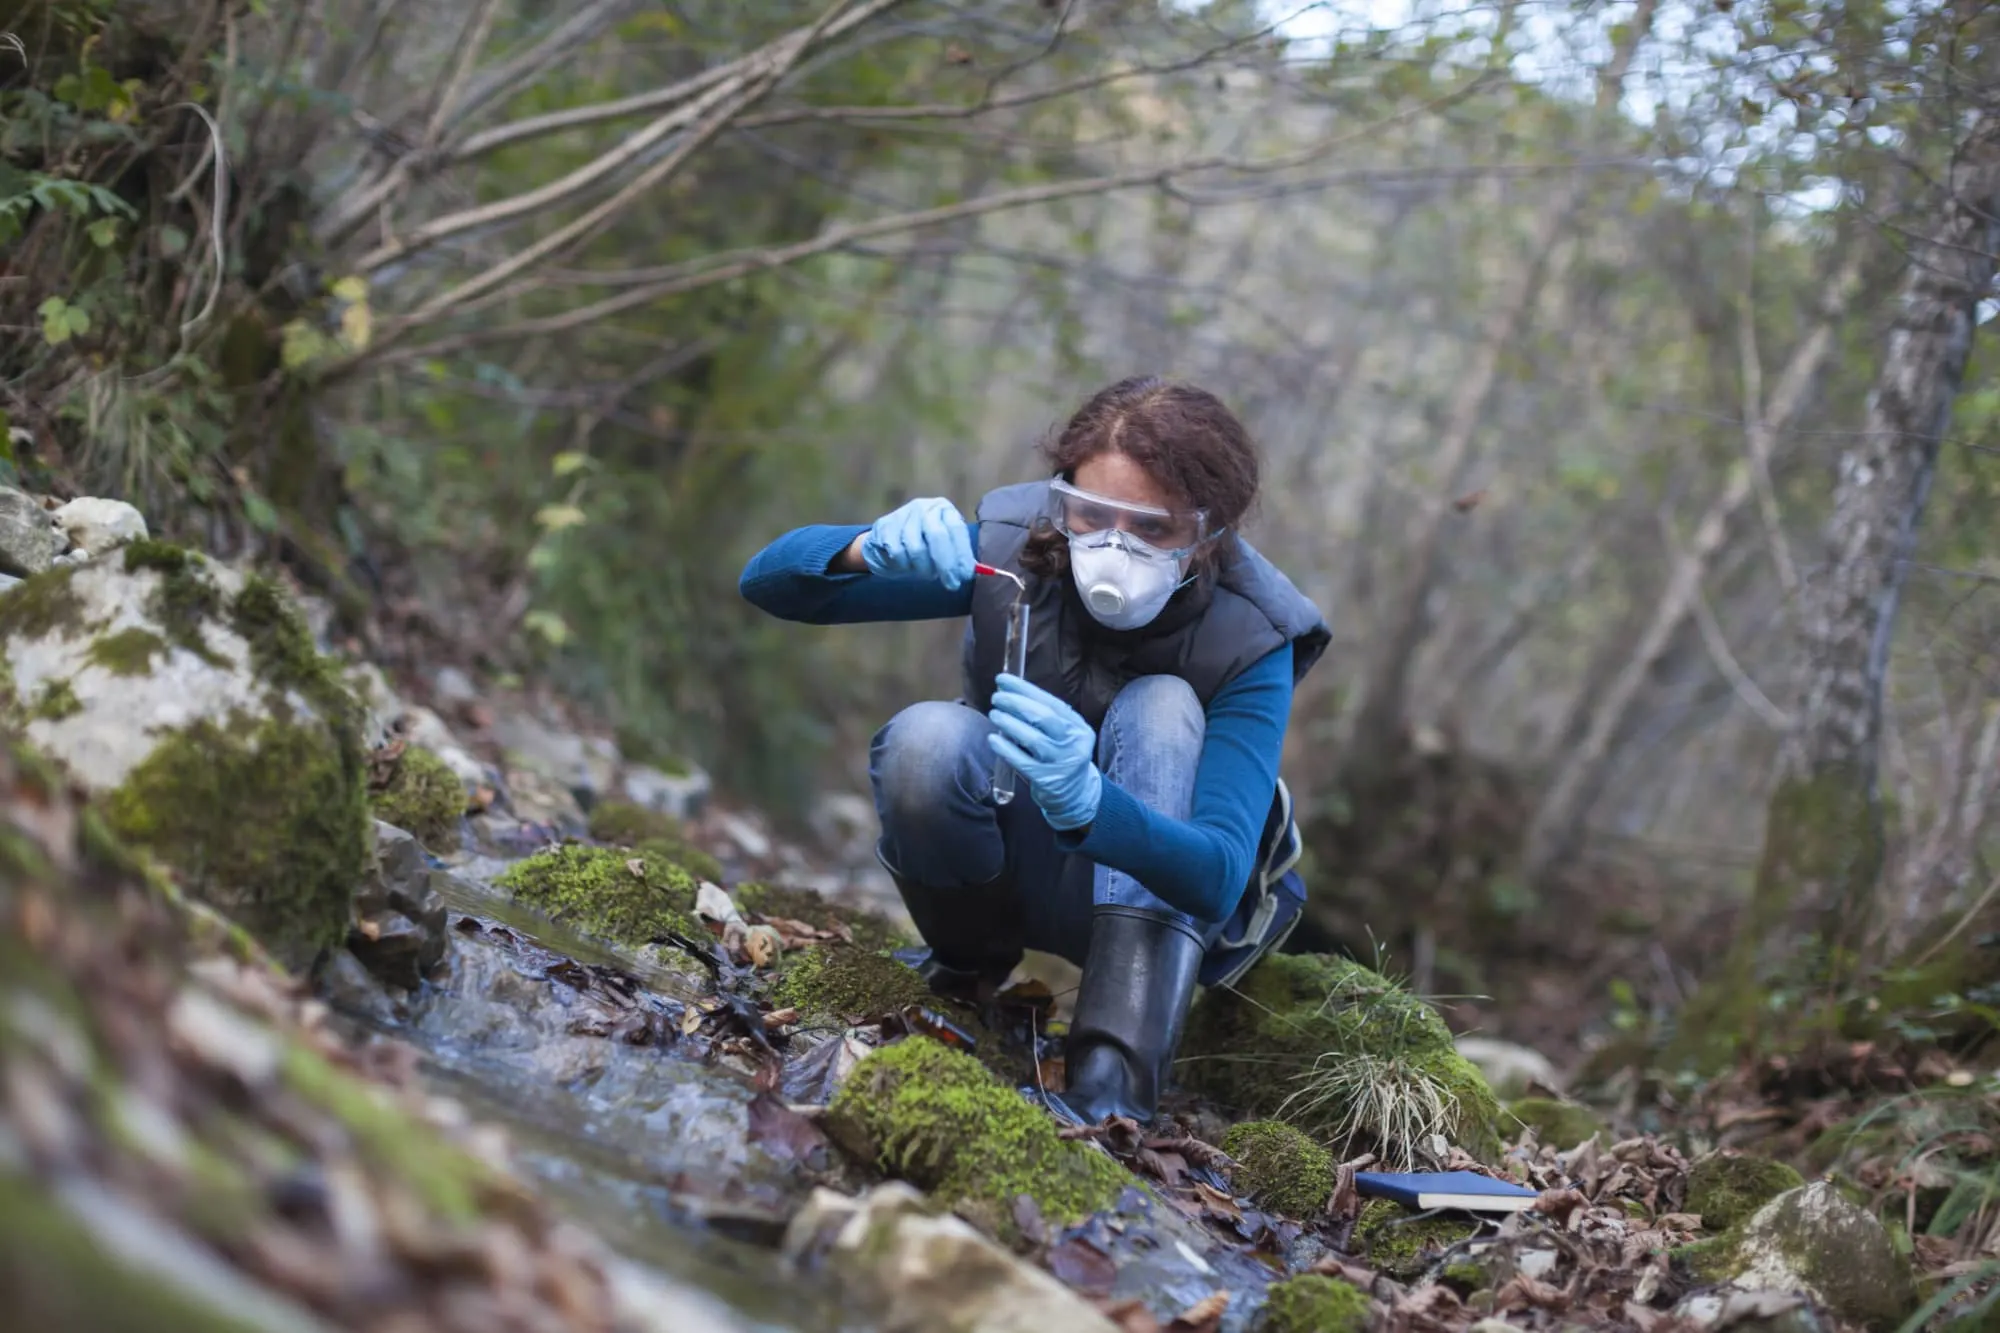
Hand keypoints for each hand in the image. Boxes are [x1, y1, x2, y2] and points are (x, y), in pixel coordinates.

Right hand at [859, 496, 975, 588]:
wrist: (886, 537)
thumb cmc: (922, 543)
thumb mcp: (943, 544)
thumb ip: (957, 555)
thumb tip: (975, 571)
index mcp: (943, 509)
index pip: (957, 529)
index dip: (962, 553)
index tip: (966, 575)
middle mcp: (924, 508)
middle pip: (938, 536)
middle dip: (946, 565)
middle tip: (952, 585)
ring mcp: (903, 515)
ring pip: (916, 549)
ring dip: (923, 568)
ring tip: (926, 573)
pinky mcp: (885, 527)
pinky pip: (898, 553)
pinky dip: (904, 565)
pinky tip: (906, 565)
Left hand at [986, 673, 1102, 830]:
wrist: (1075, 794)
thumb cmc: (1061, 756)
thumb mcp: (1063, 734)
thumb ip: (1044, 716)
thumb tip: (1010, 692)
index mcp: (1078, 727)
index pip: (1051, 702)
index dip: (1025, 689)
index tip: (1003, 679)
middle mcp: (1074, 743)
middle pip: (1044, 718)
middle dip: (1016, 704)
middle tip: (996, 698)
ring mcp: (1061, 763)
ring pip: (1033, 740)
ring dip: (1010, 724)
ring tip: (994, 714)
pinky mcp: (1047, 780)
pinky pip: (1022, 762)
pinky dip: (1006, 749)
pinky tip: (993, 739)